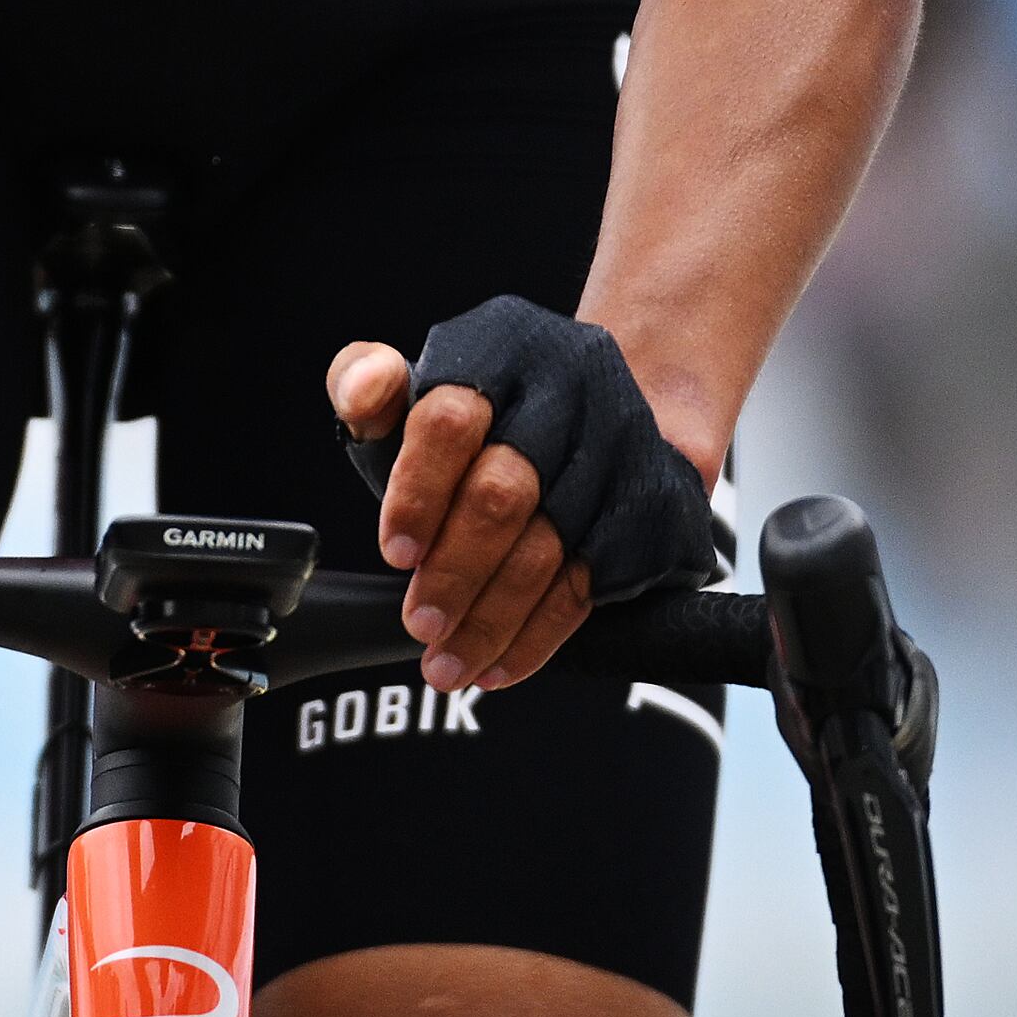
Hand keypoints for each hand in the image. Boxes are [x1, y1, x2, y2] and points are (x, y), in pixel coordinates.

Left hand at [330, 301, 721, 694]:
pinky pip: (590, 586)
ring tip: (447, 664)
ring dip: (490, 621)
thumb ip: (369, 384)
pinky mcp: (650, 505)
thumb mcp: (427, 384)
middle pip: (503, 494)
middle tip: (420, 625)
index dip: (417, 492)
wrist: (630, 406)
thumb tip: (365, 390)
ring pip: (548, 551)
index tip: (395, 552)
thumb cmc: (501, 413)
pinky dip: (539, 636)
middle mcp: (568, 389)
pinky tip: (499, 665)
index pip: (450, 420)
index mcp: (500, 350)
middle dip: (454, 572)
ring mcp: (619, 447)